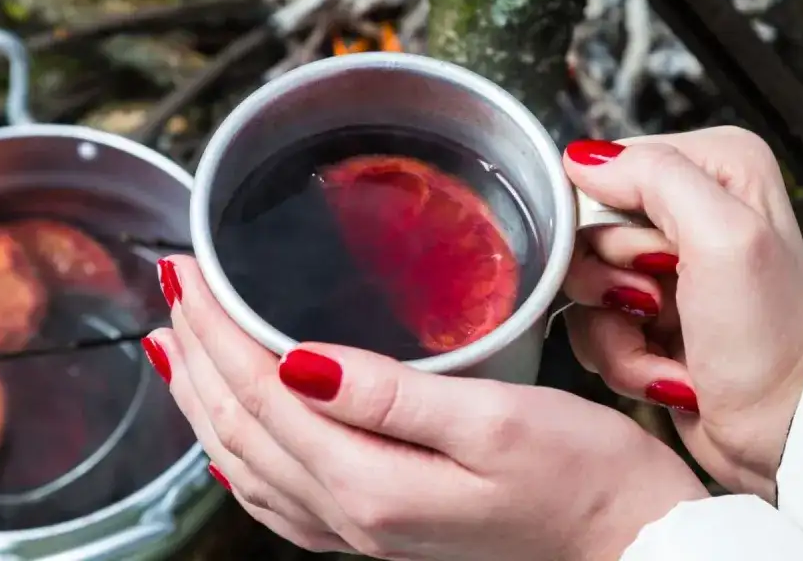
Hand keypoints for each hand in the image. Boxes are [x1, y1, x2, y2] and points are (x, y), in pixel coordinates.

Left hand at [142, 256, 707, 559]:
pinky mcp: (380, 529)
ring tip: (176, 345)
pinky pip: (277, 493)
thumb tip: (295, 361)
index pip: (261, 393)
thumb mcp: (495, 422)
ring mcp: (361, 531)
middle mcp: (351, 518)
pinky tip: (235, 426)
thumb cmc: (582, 476)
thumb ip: (389, 396)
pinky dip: (239, 448)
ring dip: (203, 399)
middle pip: (238, 428)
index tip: (190, 269)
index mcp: (370, 485)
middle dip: (195, 352)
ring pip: (246, 462)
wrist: (628, 543)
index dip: (215, 327)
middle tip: (173, 285)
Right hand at [561, 127, 802, 501]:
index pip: (608, 169)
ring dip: (614, 328)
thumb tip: (583, 159)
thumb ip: (656, 177)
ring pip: (582, 281)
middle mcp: (691, 205)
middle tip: (658, 304)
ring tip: (666, 343)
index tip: (656, 262)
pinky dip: (621, 355)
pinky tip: (665, 368)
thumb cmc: (767, 343)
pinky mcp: (647, 311)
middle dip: (611, 280)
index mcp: (716, 166)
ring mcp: (666, 262)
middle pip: (587, 227)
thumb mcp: (724, 238)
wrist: (782, 432)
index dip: (610, 223)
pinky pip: (590, 323)